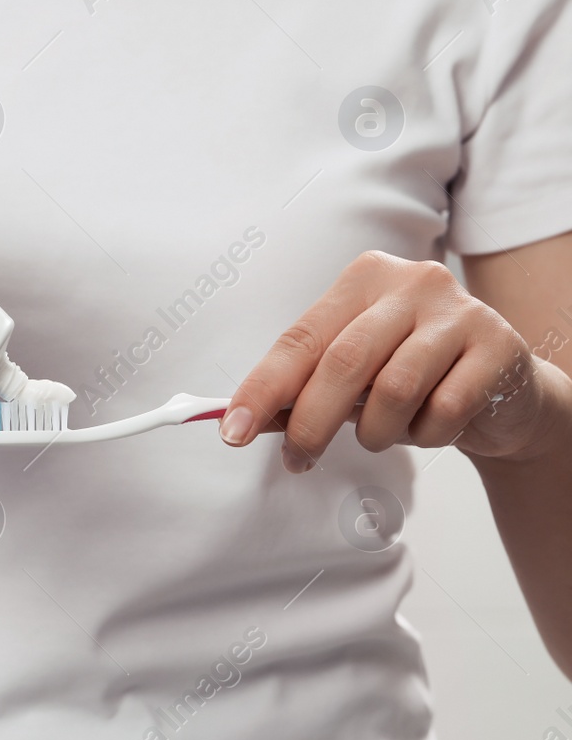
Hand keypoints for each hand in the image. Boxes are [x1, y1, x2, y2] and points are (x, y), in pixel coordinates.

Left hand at [220, 251, 554, 470]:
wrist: (506, 389)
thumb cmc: (414, 378)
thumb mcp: (353, 378)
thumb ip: (301, 391)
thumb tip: (240, 420)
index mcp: (364, 280)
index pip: (300, 338)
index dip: (262, 388)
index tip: (232, 431)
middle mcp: (411, 282)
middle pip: (342, 363)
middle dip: (310, 423)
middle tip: (297, 459)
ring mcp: (459, 311)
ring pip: (393, 389)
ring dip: (377, 432)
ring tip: (382, 437)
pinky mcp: (498, 346)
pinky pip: (445, 409)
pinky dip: (426, 435)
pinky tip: (431, 428)